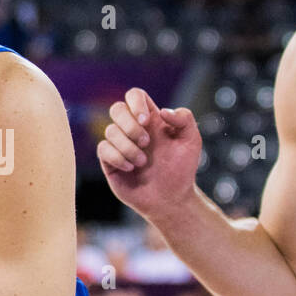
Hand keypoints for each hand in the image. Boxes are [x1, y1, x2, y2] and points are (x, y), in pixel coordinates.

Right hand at [96, 87, 201, 221]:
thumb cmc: (182, 170)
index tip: (146, 120)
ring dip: (129, 147)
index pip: (134, 95)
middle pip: (117, 109)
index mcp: (150, 120)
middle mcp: (132, 130)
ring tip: (143, 163)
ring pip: (110, 131)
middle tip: (147, 142)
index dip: (135, 102)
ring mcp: (119, 145)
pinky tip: (131, 168)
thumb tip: (162, 111)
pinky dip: (118, 157)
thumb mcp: (192, 141)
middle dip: (130, 125)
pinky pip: (103, 149)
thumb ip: (185, 118)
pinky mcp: (109, 161)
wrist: (171, 199)